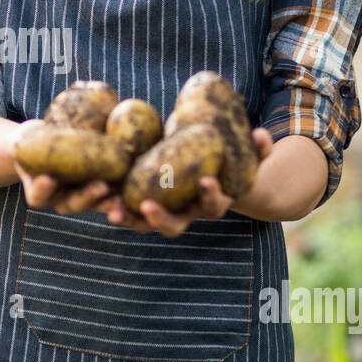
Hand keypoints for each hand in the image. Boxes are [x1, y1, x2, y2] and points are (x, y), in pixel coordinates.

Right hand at [8, 120, 115, 215]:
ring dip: (111, 202)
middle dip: (88, 197)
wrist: (52, 140)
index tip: (48, 179)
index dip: (43, 191)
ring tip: (124, 196)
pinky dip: (122, 195)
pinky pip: (112, 196)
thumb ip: (24, 141)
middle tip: (101, 186)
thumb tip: (23, 133)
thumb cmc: (34, 139)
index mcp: (40, 190)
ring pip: (96, 205)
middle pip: (73, 205)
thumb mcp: (25, 139)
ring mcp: (82, 195)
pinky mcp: (101, 189)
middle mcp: (62, 198)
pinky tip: (136, 185)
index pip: (38, 197)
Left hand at [95, 127, 274, 237]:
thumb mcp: (244, 156)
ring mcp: (163, 212)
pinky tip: (98, 196)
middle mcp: (186, 213)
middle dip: (160, 219)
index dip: (211, 195)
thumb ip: (257, 149)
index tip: (206, 181)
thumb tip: (263, 135)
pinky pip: (126, 210)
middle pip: (174, 226)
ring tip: (112, 212)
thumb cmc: (227, 161)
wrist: (211, 173)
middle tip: (147, 207)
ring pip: (144, 225)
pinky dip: (113, 206)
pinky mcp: (142, 204)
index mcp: (211, 203)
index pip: (213, 206)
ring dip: (128, 219)